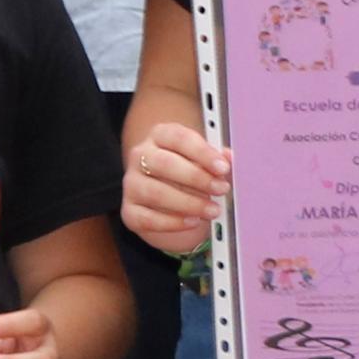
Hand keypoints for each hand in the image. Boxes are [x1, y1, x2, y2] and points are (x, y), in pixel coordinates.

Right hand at [123, 121, 223, 256]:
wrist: (168, 202)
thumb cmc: (188, 175)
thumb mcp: (204, 162)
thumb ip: (217, 160)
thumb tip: (229, 158)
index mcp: (160, 136)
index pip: (179, 138)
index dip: (202, 153)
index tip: (223, 167)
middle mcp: (140, 156)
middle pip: (164, 164)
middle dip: (196, 178)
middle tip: (221, 189)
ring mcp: (132, 184)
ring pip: (156, 193)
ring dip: (188, 203)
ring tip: (212, 210)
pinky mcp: (129, 210)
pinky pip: (148, 219)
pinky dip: (173, 223)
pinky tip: (193, 222)